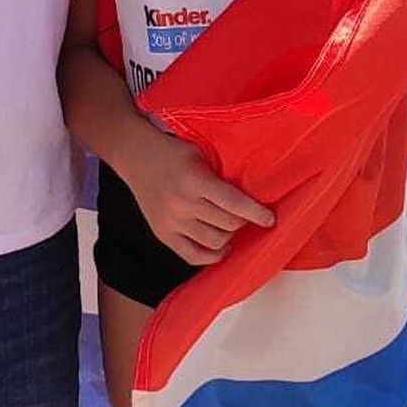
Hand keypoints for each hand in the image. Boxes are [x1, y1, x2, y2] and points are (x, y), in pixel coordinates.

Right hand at [121, 126, 274, 267]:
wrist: (136, 156)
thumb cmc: (173, 151)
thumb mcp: (201, 153)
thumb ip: (222, 175)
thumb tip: (254, 196)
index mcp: (194, 180)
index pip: (233, 203)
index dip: (256, 213)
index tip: (270, 219)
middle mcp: (182, 204)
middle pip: (227, 225)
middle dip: (243, 221)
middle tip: (246, 214)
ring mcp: (171, 222)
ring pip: (214, 242)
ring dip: (229, 236)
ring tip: (231, 226)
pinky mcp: (163, 234)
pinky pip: (193, 255)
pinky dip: (211, 255)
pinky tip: (220, 245)